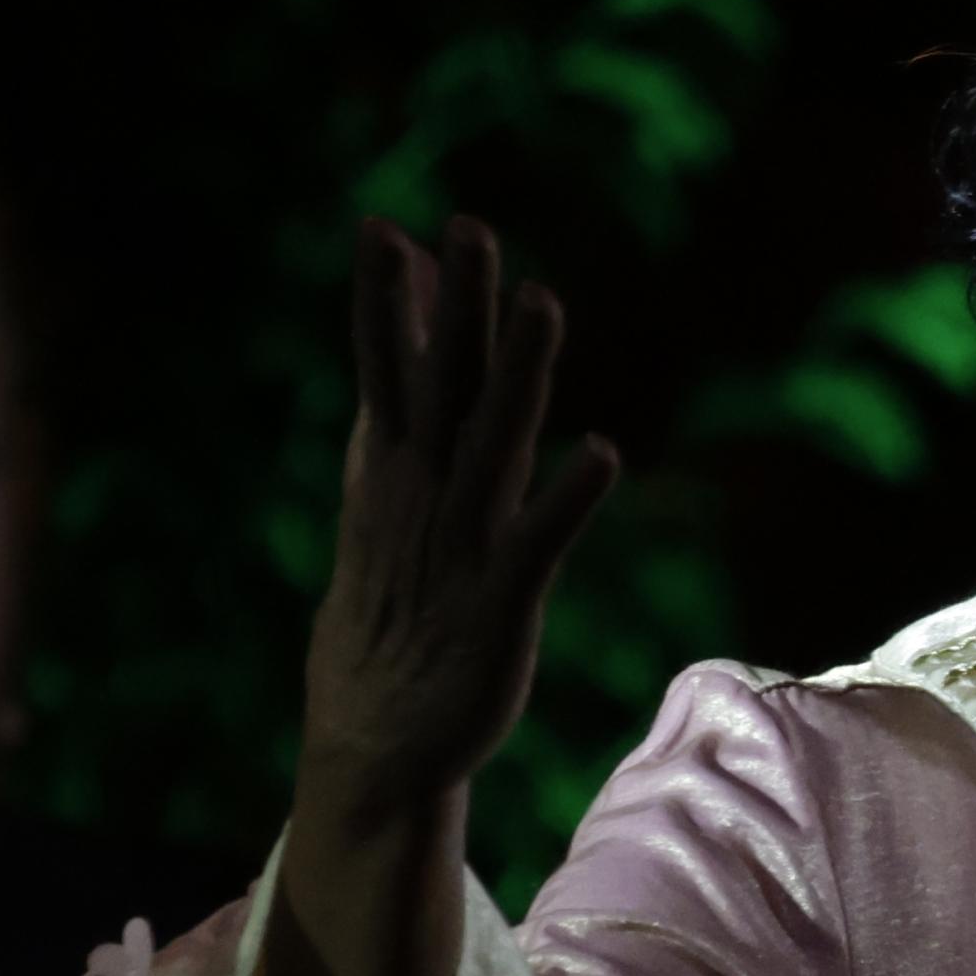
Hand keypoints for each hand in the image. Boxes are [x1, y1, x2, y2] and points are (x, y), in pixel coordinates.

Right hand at [284, 215, 618, 975]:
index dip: (389, 304)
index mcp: (391, 475)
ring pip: (491, 447)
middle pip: (440, 389)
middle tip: (469, 227)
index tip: (389, 228)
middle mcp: (422, 503)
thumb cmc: (390, 615)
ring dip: (518, 377)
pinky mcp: (499, 610)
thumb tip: (388, 354)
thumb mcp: (382, 507)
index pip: (389, 373)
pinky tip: (604, 455)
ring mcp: (459, 553)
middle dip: (454, 310)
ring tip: (545, 302)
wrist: (371, 748)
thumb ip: (391, 420)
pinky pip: (539, 545)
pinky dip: (566, 500)